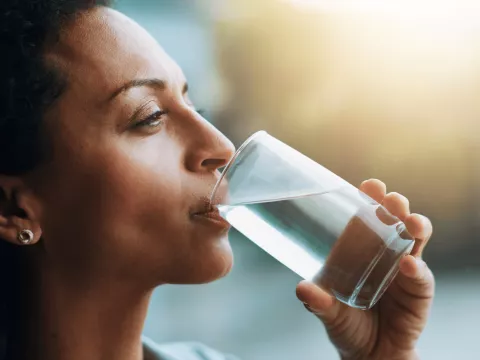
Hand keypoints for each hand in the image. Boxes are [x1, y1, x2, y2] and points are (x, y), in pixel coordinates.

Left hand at [296, 179, 432, 359]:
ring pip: (415, 240)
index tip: (369, 185)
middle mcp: (384, 253)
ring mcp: (404, 269)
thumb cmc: (347, 324)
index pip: (367, 217)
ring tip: (409, 223)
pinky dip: (417, 270)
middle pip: (394, 221)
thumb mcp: (328, 311)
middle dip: (395, 206)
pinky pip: (421, 277)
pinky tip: (409, 266)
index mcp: (360, 250)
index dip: (369, 199)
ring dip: (415, 227)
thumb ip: (317, 302)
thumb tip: (302, 288)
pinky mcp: (418, 290)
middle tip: (391, 200)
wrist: (371, 354)